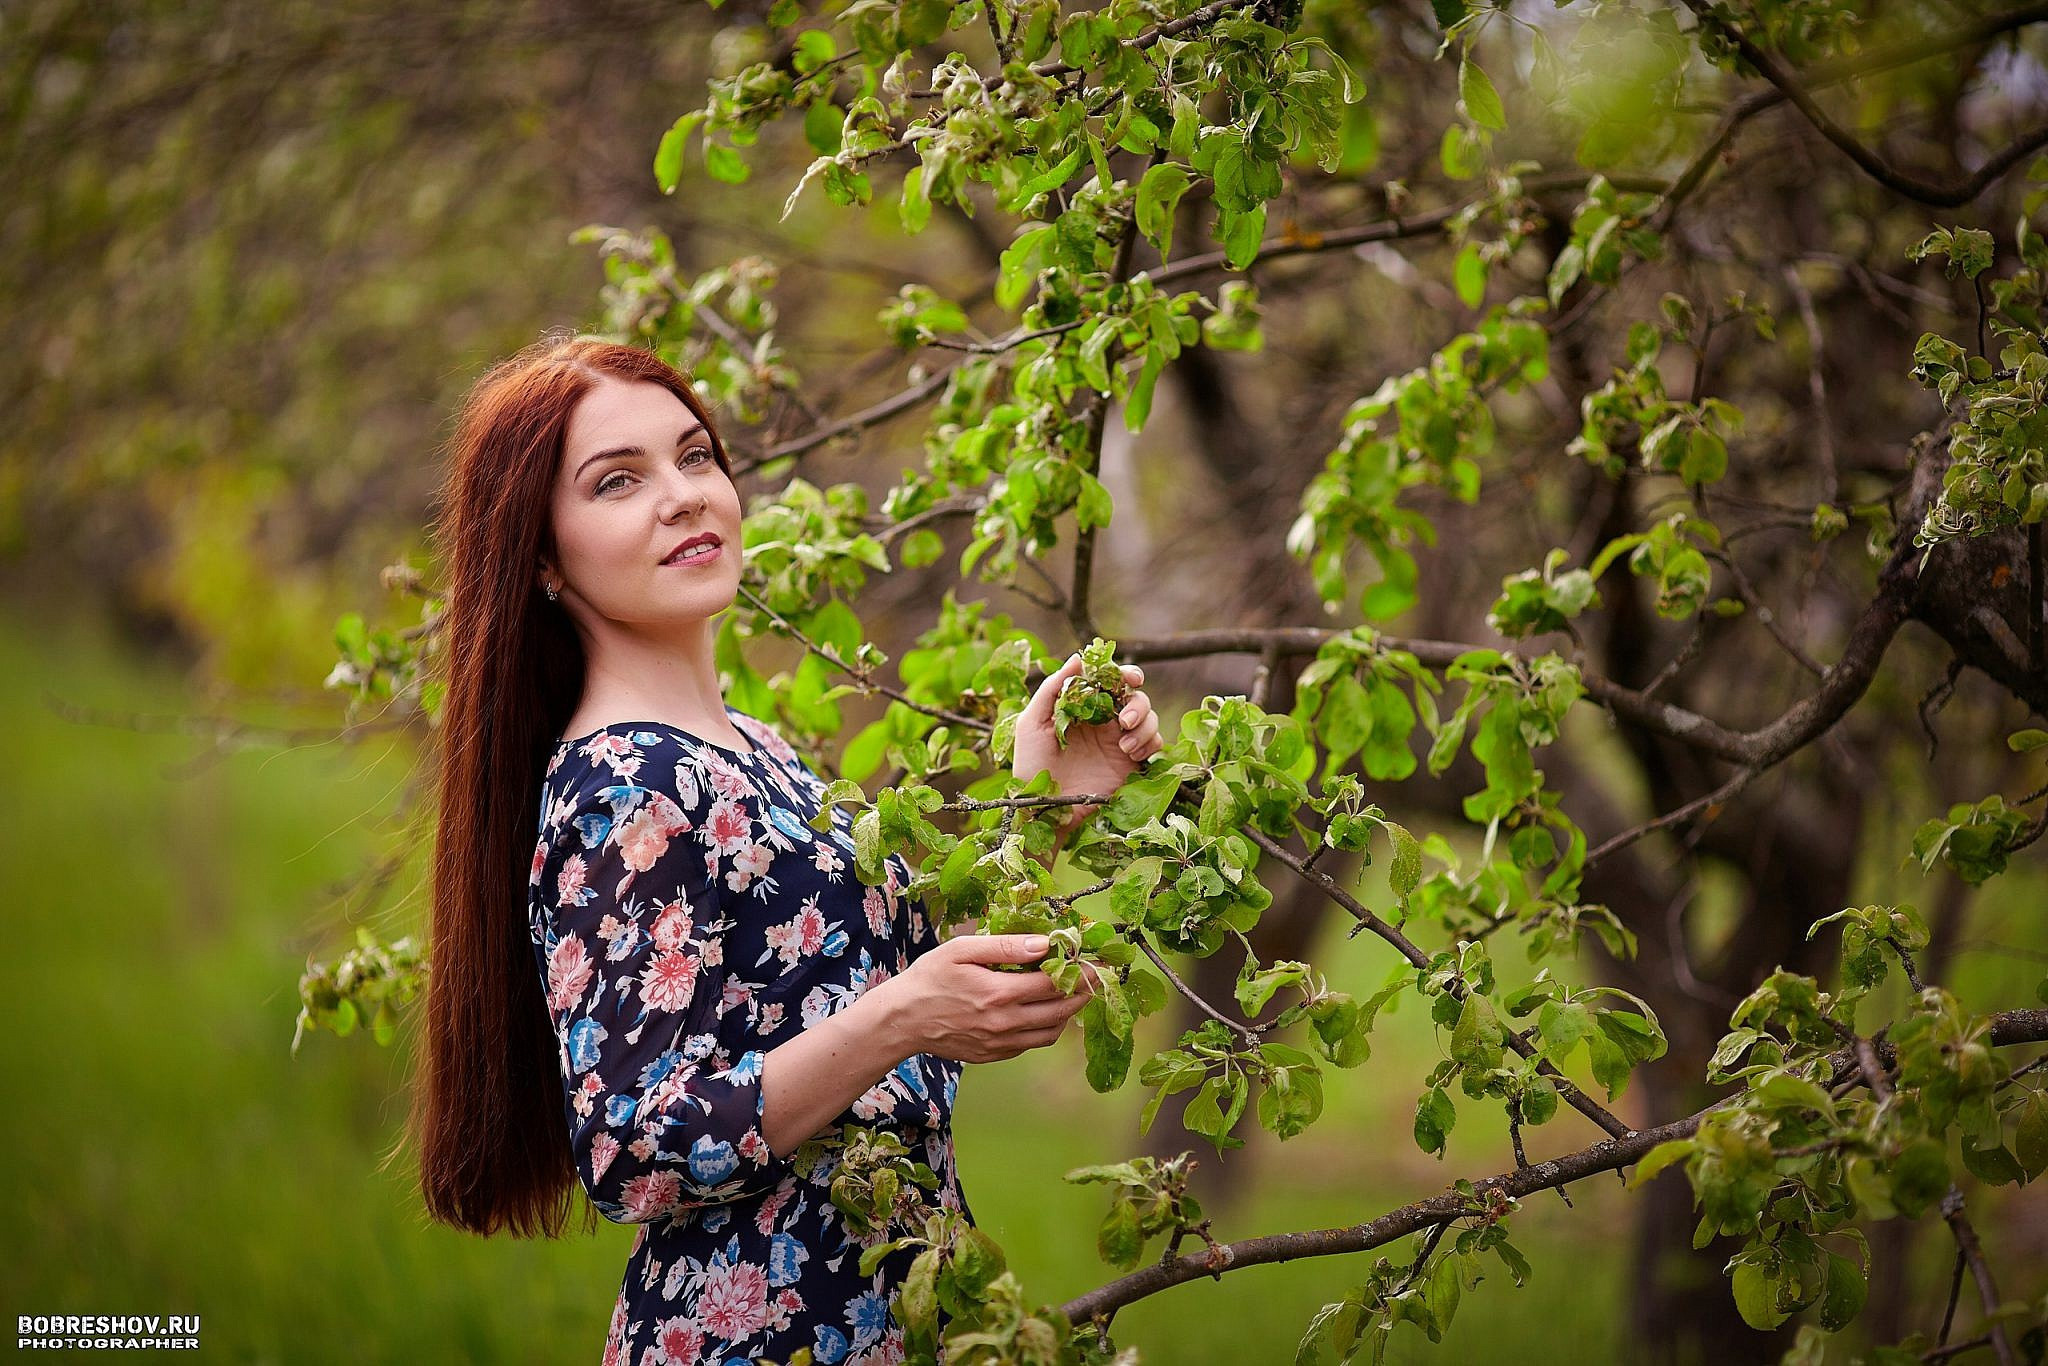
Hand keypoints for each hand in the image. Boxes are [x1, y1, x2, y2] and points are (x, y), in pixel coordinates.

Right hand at [881, 934, 1099, 1062]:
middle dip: (1083, 992)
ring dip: (1069, 1013)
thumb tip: (1044, 944)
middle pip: (1060, 1009)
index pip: (1054, 982)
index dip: (1078, 970)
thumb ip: (1005, 946)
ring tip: (1075, 994)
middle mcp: (1005, 1022)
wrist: (902, 1020)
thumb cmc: (929, 979)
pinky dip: (1047, 1028)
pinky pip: (1032, 1044)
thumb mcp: (961, 950)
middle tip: (1095, 977)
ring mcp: (1001, 1043)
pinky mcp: (995, 1055)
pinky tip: (1046, 1012)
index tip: (1093, 960)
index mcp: (999, 993)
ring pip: (1051, 1032)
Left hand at [1012, 653, 1163, 830]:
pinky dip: (1150, 743)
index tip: (1130, 678)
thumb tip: (1078, 658)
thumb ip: (1052, 688)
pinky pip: (1154, 744)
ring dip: (1144, 725)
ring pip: (1148, 719)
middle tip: (1124, 721)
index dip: (1125, 674)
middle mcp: (1104, 721)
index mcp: (1083, 706)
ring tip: (1124, 745)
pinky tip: (1130, 754)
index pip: (1110, 681)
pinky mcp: (1130, 763)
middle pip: (1135, 697)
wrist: (1044, 807)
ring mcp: (1118, 742)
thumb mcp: (1032, 723)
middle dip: (1137, 703)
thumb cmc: (1031, 765)